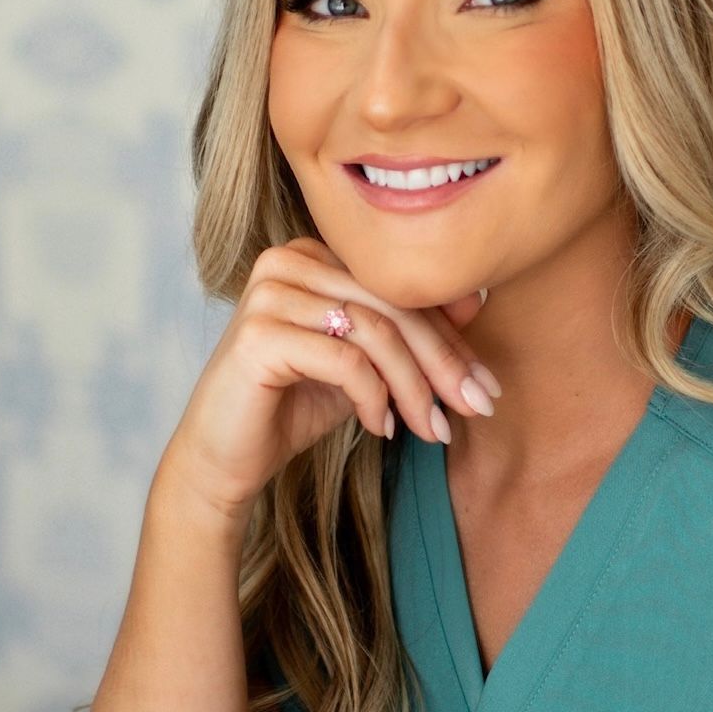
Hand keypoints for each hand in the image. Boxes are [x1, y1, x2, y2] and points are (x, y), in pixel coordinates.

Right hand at [159, 238, 496, 524]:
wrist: (225, 456)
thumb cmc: (294, 405)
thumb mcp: (365, 364)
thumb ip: (407, 331)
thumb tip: (476, 301)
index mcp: (315, 255)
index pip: (401, 289)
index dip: (451, 339)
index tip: (487, 386)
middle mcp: (289, 259)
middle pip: (393, 306)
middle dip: (443, 364)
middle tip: (477, 407)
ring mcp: (270, 291)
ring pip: (375, 332)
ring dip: (414, 388)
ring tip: (432, 429)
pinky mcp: (259, 333)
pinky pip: (345, 359)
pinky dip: (373, 397)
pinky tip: (381, 427)